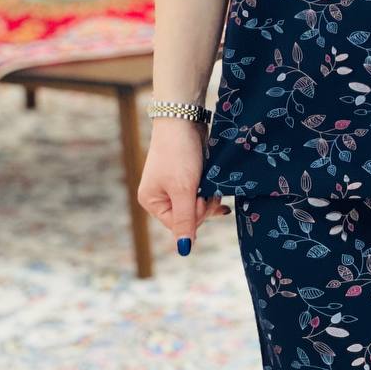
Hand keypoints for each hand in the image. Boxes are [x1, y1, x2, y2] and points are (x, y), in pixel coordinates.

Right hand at [137, 117, 229, 254]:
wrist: (184, 119)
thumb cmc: (179, 154)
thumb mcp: (183, 189)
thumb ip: (185, 220)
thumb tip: (184, 250)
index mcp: (151, 202)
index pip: (179, 225)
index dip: (195, 215)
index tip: (201, 197)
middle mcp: (160, 196)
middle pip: (189, 217)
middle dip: (203, 206)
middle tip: (207, 190)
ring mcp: (173, 186)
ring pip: (197, 205)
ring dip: (208, 198)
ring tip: (211, 184)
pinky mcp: (186, 177)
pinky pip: (200, 193)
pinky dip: (209, 191)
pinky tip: (219, 193)